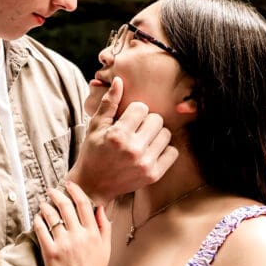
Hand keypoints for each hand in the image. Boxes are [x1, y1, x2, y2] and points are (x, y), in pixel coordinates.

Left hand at [34, 183, 110, 265]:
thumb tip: (100, 208)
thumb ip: (104, 227)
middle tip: (51, 191)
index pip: (83, 204)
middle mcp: (79, 237)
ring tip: (43, 204)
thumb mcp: (105, 249)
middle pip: (65, 206)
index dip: (75, 191)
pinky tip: (38, 218)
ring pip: (51, 216)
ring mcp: (63, 244)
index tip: (69, 185)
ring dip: (45, 206)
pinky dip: (38, 220)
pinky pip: (41, 229)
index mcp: (93, 234)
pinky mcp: (50, 253)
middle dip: (56, 194)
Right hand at [68, 77, 177, 204]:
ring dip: (156, 134)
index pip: (141, 108)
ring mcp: (145, 164)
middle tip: (135, 130)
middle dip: (146, 121)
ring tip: (143, 140)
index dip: (133, 111)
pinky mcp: (153, 175)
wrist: (93, 185)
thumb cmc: (93, 152)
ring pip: (166, 134)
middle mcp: (134, 150)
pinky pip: (173, 152)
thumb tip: (120, 80)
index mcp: (118, 135)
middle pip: (157, 119)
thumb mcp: (96, 126)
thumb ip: (109, 103)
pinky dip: (164, 149)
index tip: (125, 120)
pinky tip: (151, 150)